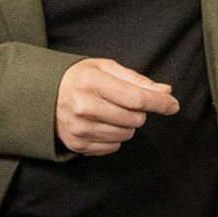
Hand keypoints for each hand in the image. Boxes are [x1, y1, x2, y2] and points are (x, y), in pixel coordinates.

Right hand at [56, 58, 178, 156]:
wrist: (44, 94)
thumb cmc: (82, 78)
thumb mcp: (106, 68)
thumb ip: (138, 80)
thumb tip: (166, 92)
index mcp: (92, 82)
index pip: (137, 98)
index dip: (160, 103)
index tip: (174, 105)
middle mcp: (83, 106)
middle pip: (134, 119)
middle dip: (138, 112)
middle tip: (124, 103)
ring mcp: (78, 128)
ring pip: (125, 135)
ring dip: (126, 125)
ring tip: (111, 112)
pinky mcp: (75, 144)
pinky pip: (112, 148)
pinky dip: (114, 138)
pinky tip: (102, 124)